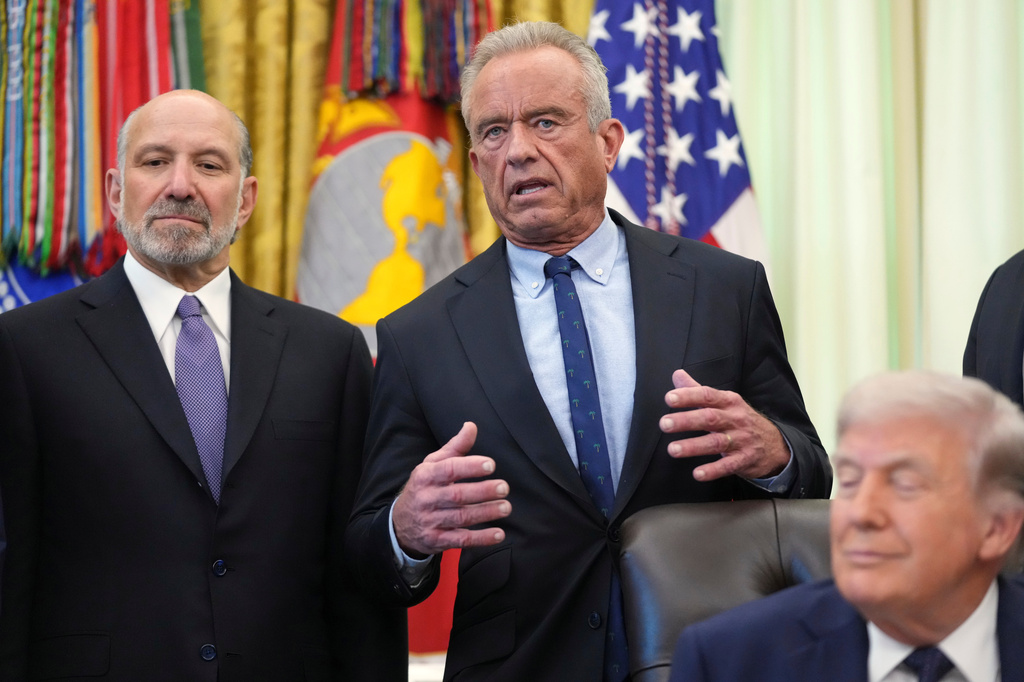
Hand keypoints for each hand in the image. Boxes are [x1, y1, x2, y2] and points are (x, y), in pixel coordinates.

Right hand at [392, 422, 510, 557]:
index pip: (448, 470)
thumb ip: (455, 447)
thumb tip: (471, 426)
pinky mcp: (436, 540)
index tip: (491, 465)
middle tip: (504, 487)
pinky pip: (461, 540)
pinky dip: (481, 538)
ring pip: (461, 518)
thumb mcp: (432, 464)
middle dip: (483, 491)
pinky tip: (499, 533)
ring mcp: (430, 521)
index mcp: (426, 476)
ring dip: (486, 513)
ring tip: (506, 507)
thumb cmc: (423, 487)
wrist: (400, 523)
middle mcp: (426, 498)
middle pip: (457, 495)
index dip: (470, 467)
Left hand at [659, 369, 787, 481]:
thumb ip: (698, 390)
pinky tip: (697, 474)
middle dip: (686, 420)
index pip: (707, 396)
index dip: (689, 396)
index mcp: (729, 402)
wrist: (776, 444)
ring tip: (673, 449)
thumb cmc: (741, 420)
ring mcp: (741, 440)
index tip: (670, 398)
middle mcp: (735, 419)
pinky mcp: (745, 460)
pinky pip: (728, 466)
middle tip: (665, 424)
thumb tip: (677, 374)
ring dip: (693, 446)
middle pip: (709, 418)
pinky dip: (713, 470)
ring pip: (716, 443)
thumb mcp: (724, 402)